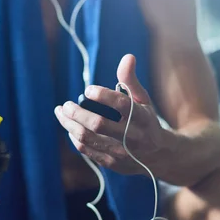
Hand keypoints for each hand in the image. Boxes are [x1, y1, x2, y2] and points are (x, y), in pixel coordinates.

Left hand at [54, 54, 175, 175]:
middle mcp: (132, 137)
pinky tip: (70, 127)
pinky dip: (75, 137)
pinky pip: (87, 150)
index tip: (88, 90)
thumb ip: (131, 80)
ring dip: (70, 124)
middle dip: (77, 113)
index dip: (103, 95)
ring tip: (61, 113)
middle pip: (98, 124)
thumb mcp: (143, 100)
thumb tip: (127, 56)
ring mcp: (121, 152)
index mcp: (143, 118)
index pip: (122, 105)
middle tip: (65, 104)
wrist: (158, 156)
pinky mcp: (111, 163)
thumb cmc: (146, 121)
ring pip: (88, 138)